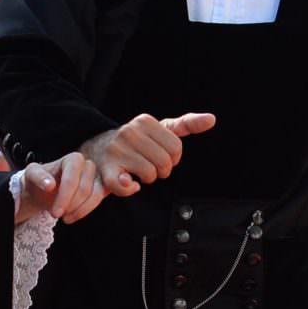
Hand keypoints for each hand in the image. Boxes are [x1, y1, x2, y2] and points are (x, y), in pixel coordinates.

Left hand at [17, 150, 104, 223]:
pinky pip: (97, 202)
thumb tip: (51, 185)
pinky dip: (83, 212)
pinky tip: (70, 216)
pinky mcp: (99, 189)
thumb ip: (38, 177)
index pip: (72, 179)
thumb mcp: (31, 175)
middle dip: (70, 205)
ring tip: (63, 216)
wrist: (44, 190)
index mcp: (74, 159)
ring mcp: (96, 177)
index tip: (55, 213)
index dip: (64, 197)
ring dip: (78, 210)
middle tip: (56, 214)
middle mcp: (87, 165)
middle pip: (84, 189)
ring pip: (94, 196)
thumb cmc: (39, 180)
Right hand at [77, 112, 216, 195]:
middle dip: (161, 170)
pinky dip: (130, 189)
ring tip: (137, 171)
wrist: (96, 149)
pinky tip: (129, 182)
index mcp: (145, 121)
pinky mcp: (106, 170)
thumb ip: (186, 124)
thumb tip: (212, 119)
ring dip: (147, 179)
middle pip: (165, 162)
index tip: (160, 156)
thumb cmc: (135, 142)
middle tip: (149, 165)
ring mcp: (116, 151)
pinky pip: (126, 187)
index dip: (172, 158)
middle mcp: (129, 132)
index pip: (176, 148)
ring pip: (150, 175)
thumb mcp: (160, 129)